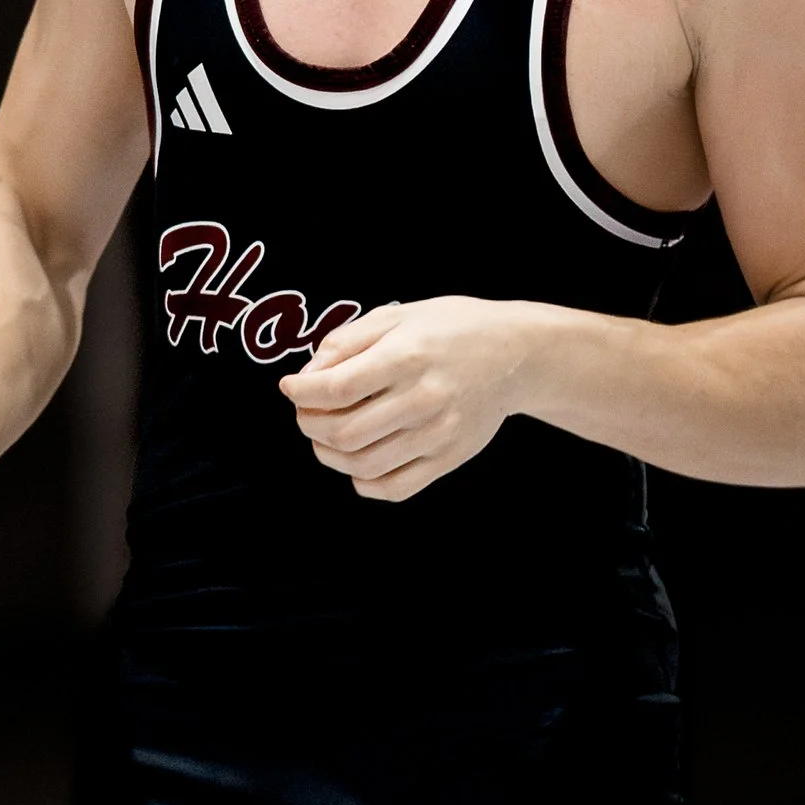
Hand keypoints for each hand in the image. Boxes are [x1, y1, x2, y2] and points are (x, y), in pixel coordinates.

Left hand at [277, 296, 544, 501]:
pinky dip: (364, 483)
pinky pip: (396, 488)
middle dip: (309, 425)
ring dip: (329, 456)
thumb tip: (307, 379)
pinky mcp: (450, 458)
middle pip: (344, 433)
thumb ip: (345, 343)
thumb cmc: (449, 329)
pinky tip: (356, 463)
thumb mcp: (396, 316)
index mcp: (407, 356)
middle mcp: (424, 398)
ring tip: (325, 437)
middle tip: (306, 412)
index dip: (301, 393)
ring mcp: (438, 434)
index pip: (336, 389)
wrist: (514, 354)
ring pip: (364, 465)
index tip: (290, 387)